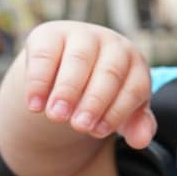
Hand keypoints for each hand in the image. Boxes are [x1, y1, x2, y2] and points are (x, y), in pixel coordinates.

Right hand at [23, 21, 156, 148]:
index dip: (118, 111)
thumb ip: (136, 125)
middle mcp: (113, 45)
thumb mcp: (121, 108)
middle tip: (79, 126)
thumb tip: (141, 141)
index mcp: (135, 64)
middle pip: (109, 73)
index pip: (134, 87)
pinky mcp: (50, 34)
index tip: (98, 132)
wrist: (65, 66)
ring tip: (56, 116)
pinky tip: (35, 106)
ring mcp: (82, 35)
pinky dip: (38, 82)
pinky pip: (45, 55)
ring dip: (67, 90)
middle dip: (94, 101)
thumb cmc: (102, 91)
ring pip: (79, 60)